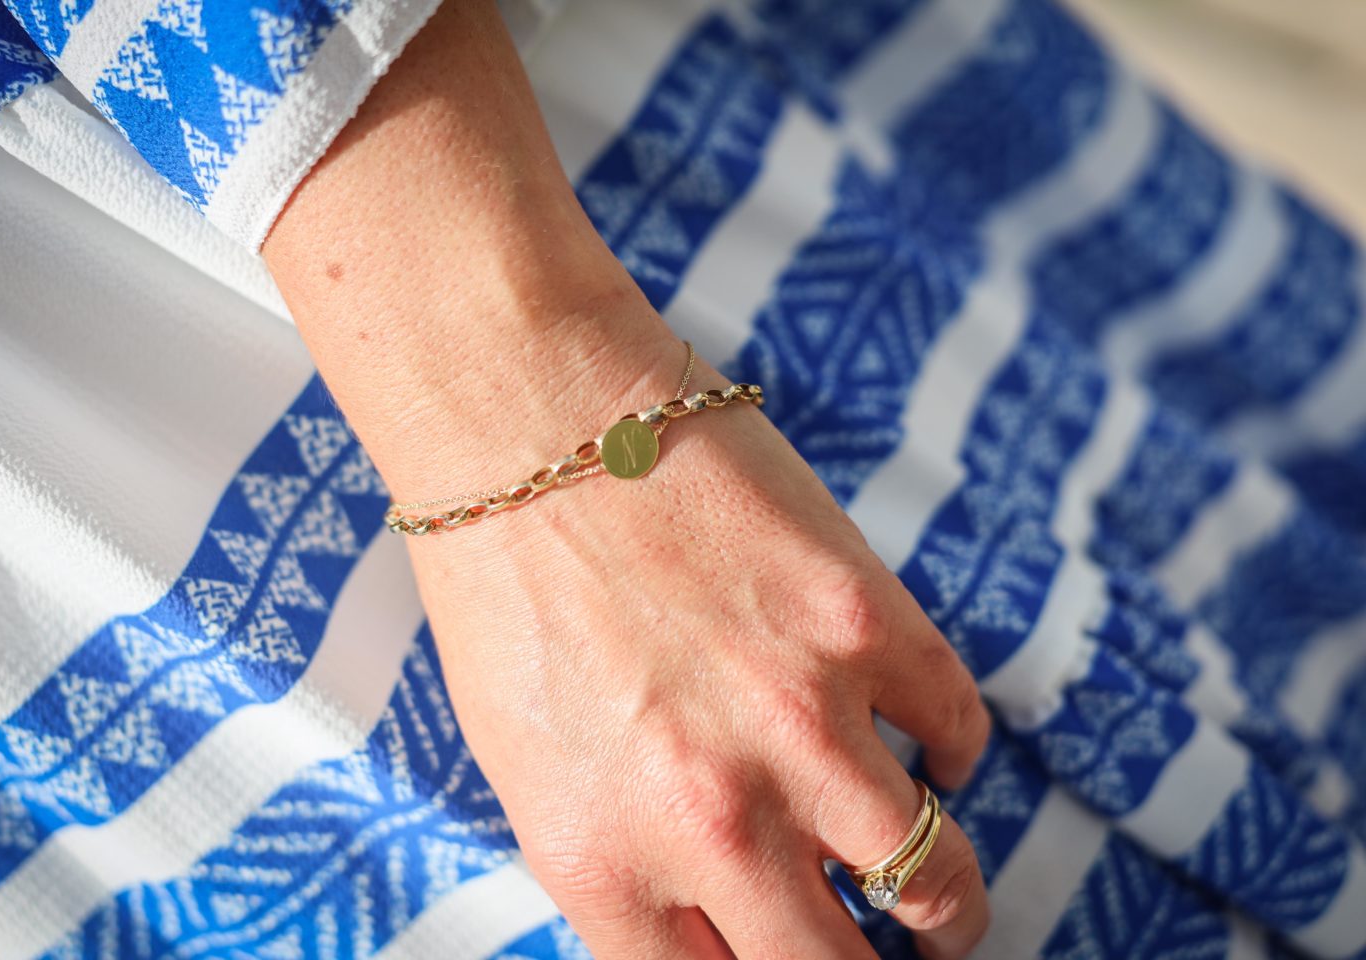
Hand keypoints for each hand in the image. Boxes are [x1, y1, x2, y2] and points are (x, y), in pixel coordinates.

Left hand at [261, 0, 990, 953]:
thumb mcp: (534, 761)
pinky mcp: (867, 622)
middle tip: (884, 959)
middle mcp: (708, 814)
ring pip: (933, 878)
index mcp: (602, 859)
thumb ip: (627, 861)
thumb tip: (718, 918)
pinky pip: (957, 732)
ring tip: (940, 902)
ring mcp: (800, 719)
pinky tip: (920, 743)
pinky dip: (948, 752)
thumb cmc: (505, 580)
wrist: (525, 412)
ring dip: (946, 904)